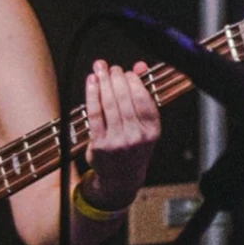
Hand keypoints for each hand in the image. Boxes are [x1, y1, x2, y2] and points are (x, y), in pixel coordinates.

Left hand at [83, 60, 160, 211]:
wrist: (121, 177)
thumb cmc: (133, 146)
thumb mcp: (144, 123)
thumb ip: (143, 93)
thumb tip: (139, 66)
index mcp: (152, 131)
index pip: (143, 100)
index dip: (134, 82)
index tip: (127, 73)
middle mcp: (136, 137)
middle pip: (125, 99)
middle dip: (116, 78)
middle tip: (110, 67)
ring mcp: (118, 141)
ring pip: (109, 105)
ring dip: (103, 82)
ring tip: (100, 69)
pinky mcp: (100, 144)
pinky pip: (95, 114)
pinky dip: (92, 95)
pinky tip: (91, 83)